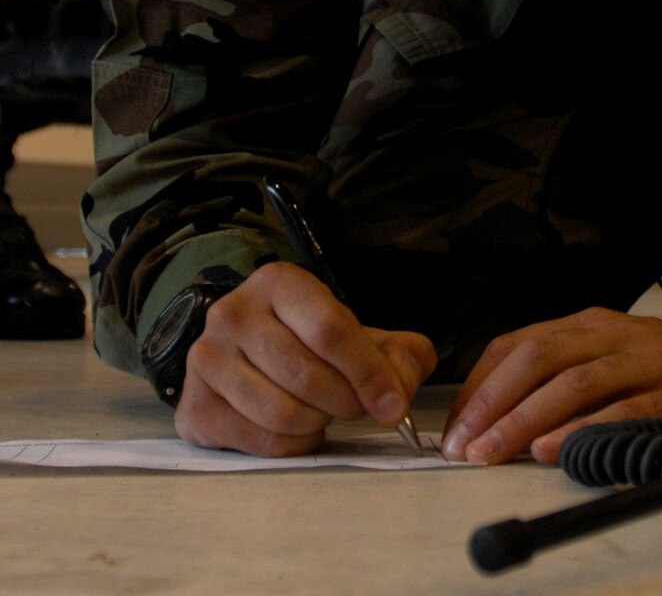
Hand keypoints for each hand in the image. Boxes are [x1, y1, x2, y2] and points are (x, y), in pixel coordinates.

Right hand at [175, 261, 435, 455]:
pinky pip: (259, 441)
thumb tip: (395, 397)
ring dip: (318, 424)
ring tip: (323, 412)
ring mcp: (206, 360)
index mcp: (280, 283)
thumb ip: (401, 356)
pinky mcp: (193, 406)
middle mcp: (233, 314)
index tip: (392, 406)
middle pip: (307, 376)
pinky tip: (297, 429)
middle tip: (357, 408)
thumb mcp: (367, 335)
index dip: (369, 374)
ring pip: (281, 413)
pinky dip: (293, 445)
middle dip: (347, 402)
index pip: (331, 331)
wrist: (251, 356)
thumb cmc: (317, 344)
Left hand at [440, 313, 661, 465]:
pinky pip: (625, 409)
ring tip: (495, 451)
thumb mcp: (615, 357)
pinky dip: (585, 429)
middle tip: (465, 443)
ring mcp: (651, 360)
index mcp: (594, 325)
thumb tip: (494, 417)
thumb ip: (565, 375)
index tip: (456, 424)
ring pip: (576, 381)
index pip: (519, 344)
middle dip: (494, 402)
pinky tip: (555, 448)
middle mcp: (618, 335)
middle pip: (540, 358)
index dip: (480, 385)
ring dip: (527, 418)